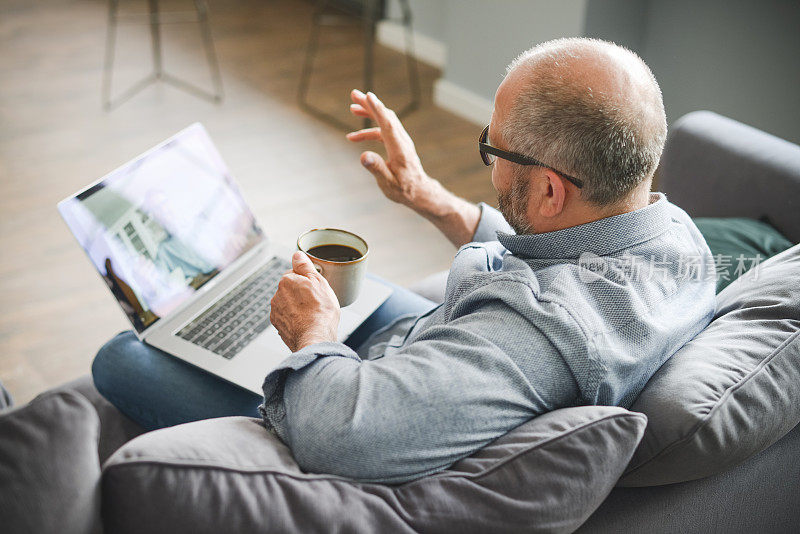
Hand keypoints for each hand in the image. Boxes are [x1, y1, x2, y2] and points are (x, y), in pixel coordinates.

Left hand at [270, 251, 339, 351]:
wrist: (315, 337)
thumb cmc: (320, 311)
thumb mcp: (318, 282)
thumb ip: (305, 266)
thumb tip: (296, 255)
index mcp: (286, 281)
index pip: (295, 274)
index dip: (307, 281)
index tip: (315, 289)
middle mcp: (277, 295)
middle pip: (291, 289)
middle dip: (301, 294)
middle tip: (315, 302)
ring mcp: (276, 311)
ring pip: (288, 304)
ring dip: (297, 307)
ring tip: (311, 315)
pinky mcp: (278, 325)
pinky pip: (287, 318)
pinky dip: (294, 319)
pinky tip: (305, 323)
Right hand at [346, 90, 436, 209]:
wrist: (418, 192)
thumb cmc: (403, 190)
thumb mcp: (388, 183)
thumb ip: (376, 168)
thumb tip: (364, 156)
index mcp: (399, 150)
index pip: (388, 124)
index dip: (377, 109)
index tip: (368, 96)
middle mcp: (402, 142)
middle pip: (386, 117)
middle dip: (370, 104)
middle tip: (354, 94)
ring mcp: (401, 141)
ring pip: (385, 121)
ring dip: (369, 113)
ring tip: (352, 108)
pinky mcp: (398, 144)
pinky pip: (383, 131)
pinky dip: (369, 130)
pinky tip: (354, 137)